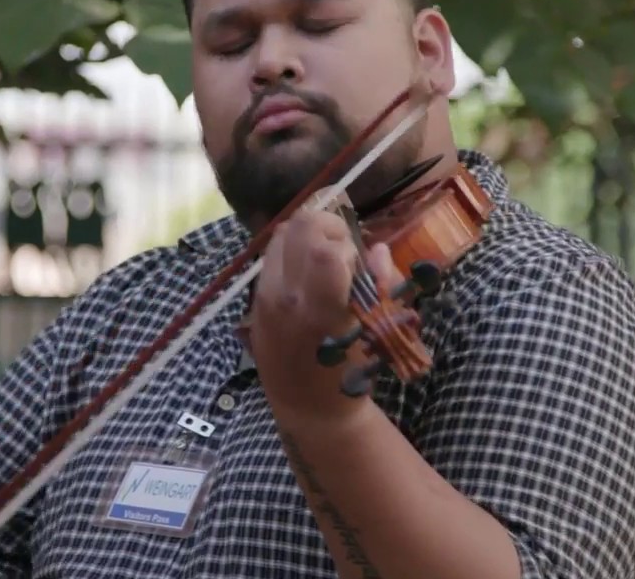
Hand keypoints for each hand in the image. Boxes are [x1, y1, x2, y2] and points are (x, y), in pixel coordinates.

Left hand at [248, 206, 398, 424]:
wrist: (308, 406)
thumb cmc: (350, 373)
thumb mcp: (376, 332)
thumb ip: (380, 286)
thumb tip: (376, 248)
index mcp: (319, 312)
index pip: (327, 251)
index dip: (348, 246)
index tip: (357, 264)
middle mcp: (285, 299)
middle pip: (300, 227)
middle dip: (329, 228)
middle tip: (344, 251)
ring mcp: (264, 297)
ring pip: (282, 233)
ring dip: (309, 234)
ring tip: (326, 257)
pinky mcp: (254, 298)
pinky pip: (272, 253)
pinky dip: (293, 249)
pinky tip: (308, 271)